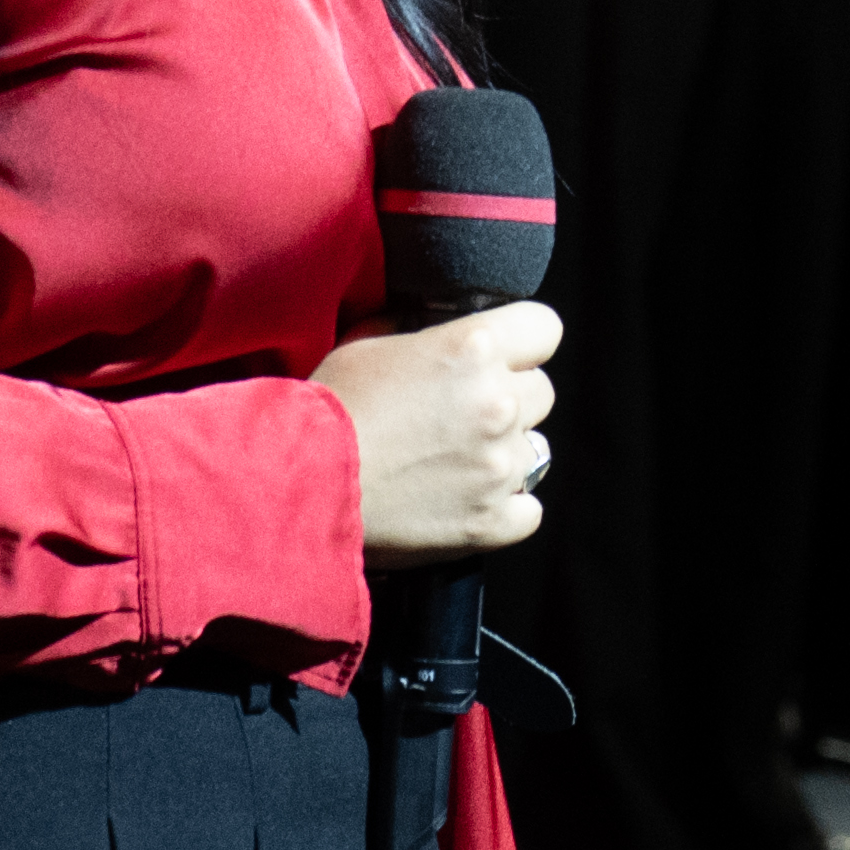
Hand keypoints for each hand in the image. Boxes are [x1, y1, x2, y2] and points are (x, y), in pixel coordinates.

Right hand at [321, 296, 559, 561]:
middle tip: (464, 413)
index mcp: (473, 348)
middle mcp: (498, 403)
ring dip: (503, 453)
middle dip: (510, 398)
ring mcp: (500, 466)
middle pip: (542, 391)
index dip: (525, 342)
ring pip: (535, 450)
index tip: (505, 356)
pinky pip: (529, 510)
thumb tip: (424, 328)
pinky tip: (465, 500)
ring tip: (455, 461)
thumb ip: (412, 330)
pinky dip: (504, 508)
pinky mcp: (493, 521)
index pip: (545, 328)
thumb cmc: (329, 411)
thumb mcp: (365, 343)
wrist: (304, 485)